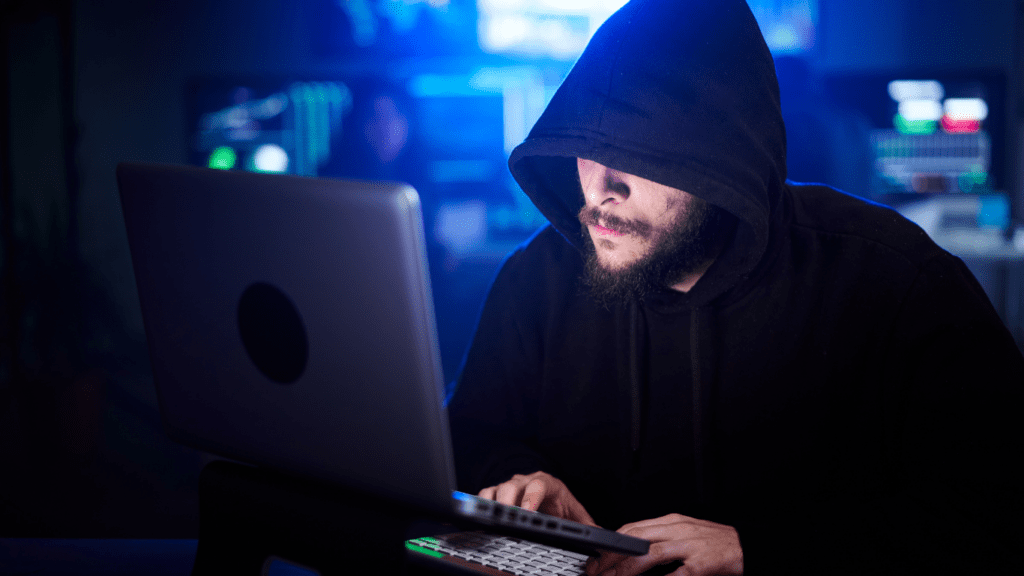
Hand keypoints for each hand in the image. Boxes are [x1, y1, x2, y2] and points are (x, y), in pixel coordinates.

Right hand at [478, 471, 597, 526]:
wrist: (549, 499)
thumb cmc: (561, 506)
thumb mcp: (576, 515)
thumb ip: (586, 526)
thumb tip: (602, 536)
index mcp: (547, 483)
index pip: (538, 484)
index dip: (531, 497)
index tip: (528, 513)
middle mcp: (526, 481)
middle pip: (513, 485)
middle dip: (508, 502)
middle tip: (507, 519)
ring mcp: (510, 486)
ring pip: (496, 489)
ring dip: (492, 504)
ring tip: (490, 520)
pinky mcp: (497, 494)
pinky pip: (485, 495)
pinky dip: (480, 504)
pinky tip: (479, 517)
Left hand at [585, 514, 742, 575]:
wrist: (747, 546)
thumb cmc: (716, 543)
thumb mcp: (685, 533)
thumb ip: (661, 538)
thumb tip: (633, 549)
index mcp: (672, 522)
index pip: (633, 527)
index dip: (612, 542)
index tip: (598, 555)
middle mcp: (678, 530)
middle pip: (636, 539)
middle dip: (612, 556)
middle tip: (597, 571)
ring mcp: (690, 546)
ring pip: (651, 554)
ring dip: (627, 569)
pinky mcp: (702, 564)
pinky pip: (677, 574)